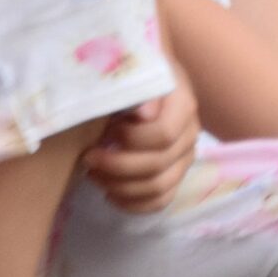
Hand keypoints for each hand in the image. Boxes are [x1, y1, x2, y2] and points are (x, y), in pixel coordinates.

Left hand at [85, 87, 200, 213]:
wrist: (137, 77)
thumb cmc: (126, 75)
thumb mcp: (128, 72)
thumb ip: (136, 88)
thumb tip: (145, 114)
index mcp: (182, 105)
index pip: (164, 135)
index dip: (130, 140)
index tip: (101, 134)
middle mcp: (189, 133)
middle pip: (159, 165)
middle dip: (117, 167)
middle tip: (88, 158)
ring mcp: (184, 156)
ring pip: (160, 187)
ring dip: (121, 187)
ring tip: (94, 175)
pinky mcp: (174, 174)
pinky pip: (161, 200)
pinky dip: (134, 204)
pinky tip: (110, 195)